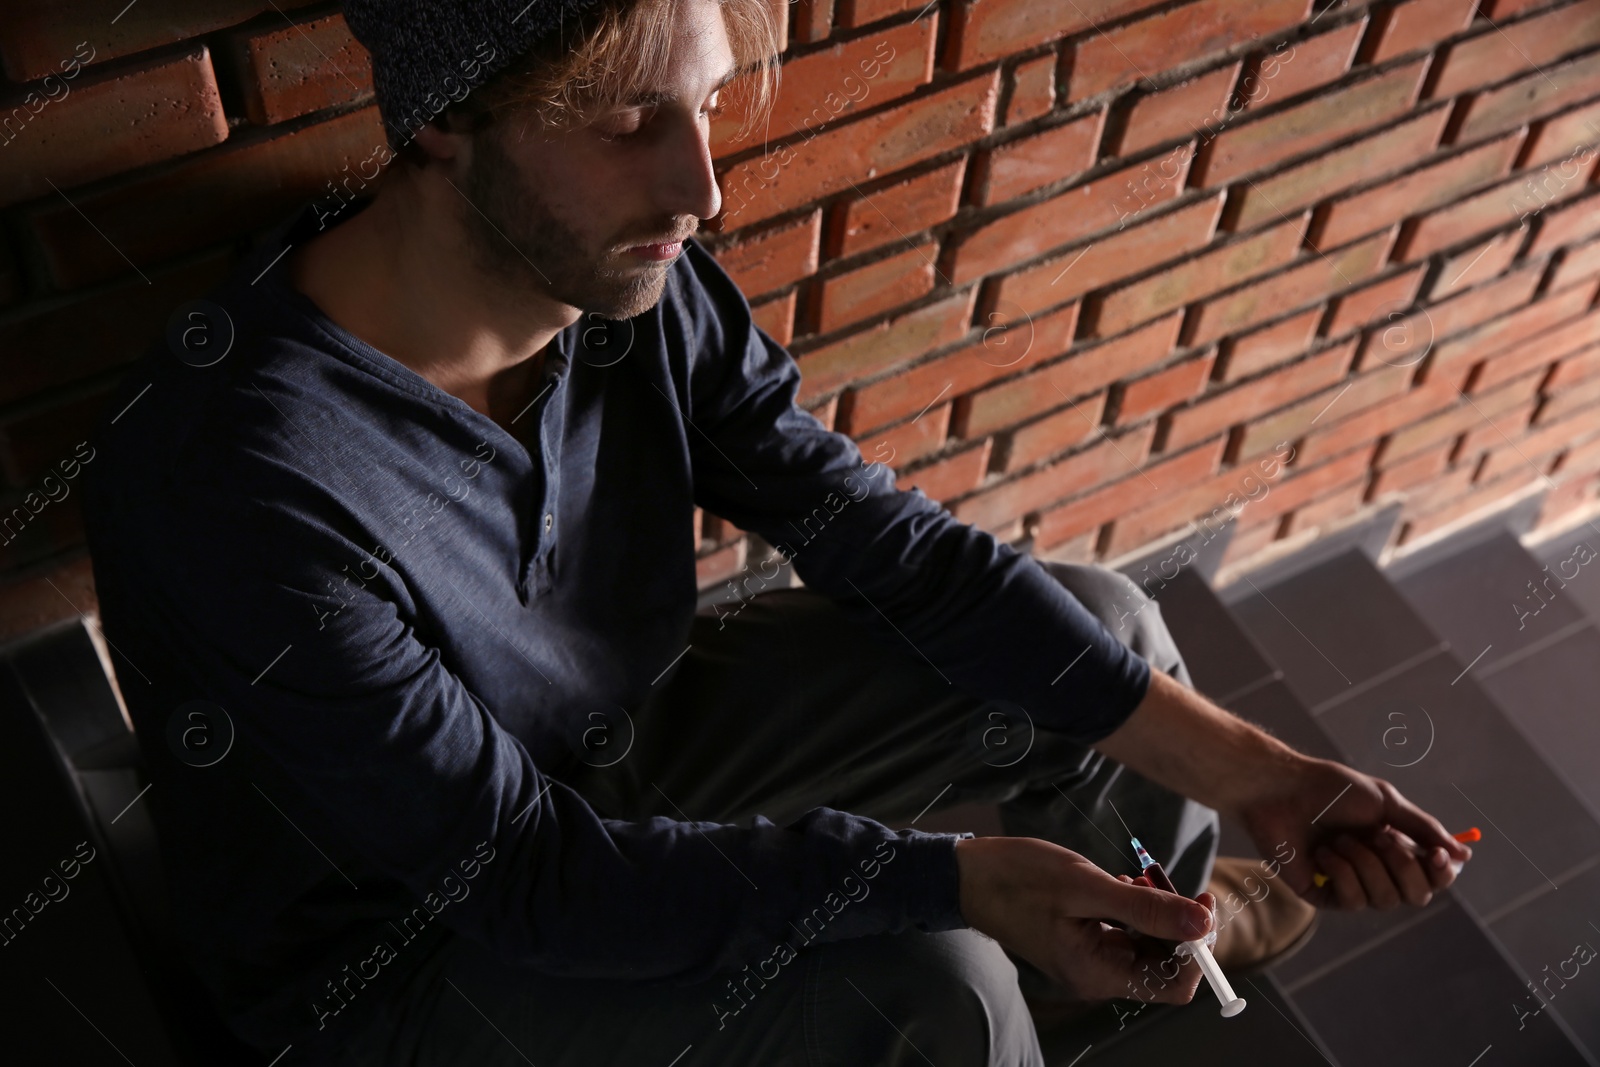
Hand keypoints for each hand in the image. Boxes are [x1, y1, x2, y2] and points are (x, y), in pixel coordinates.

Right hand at [954, 836, 1215, 1005]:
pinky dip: (1131, 908)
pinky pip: (1123, 934)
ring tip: (1135, 878)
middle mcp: (1096, 975)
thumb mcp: (1086, 887)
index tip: (1200, 903)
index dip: (1197, 948)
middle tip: (1166, 880)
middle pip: (1163, 965)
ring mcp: (1087, 959)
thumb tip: (1202, 925)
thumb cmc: (1018, 879)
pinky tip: (1119, 883)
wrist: (966, 876)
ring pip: (1145, 946)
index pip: (1174, 985)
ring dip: (1152, 912)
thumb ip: (1146, 908)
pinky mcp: (1080, 940)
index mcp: (1097, 973)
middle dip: (1175, 924)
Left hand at [1238, 756, 1472, 909]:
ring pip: (1386, 899)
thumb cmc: (1330, 789)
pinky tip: (1321, 852)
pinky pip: (1354, 901)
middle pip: (1418, 895)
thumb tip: (1465, 856)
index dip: (1443, 873)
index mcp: (1396, 846)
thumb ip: (1425, 829)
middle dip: (1402, 865)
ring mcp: (1352, 884)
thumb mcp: (1385, 802)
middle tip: (1378, 836)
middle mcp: (1378, 869)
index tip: (1437, 857)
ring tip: (1340, 838)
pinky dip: (1341, 872)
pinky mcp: (1324, 895)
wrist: (1281, 791)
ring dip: (1366, 864)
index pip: (1435, 876)